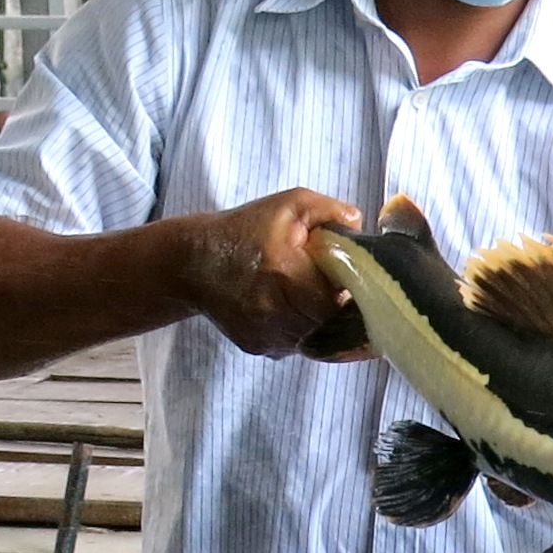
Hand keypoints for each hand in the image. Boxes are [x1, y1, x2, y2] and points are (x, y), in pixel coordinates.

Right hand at [180, 188, 361, 357]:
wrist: (194, 262)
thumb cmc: (245, 230)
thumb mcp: (291, 204)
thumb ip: (331, 212)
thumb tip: (358, 228)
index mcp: (284, 273)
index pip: (337, 298)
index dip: (349, 288)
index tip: (346, 274)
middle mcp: (273, 311)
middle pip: (329, 322)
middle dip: (335, 302)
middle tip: (327, 280)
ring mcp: (265, 335)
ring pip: (314, 336)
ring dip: (319, 317)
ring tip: (305, 289)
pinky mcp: (257, 347)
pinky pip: (294, 343)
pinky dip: (300, 326)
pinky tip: (288, 304)